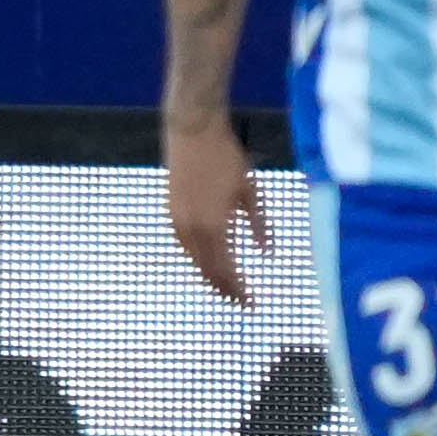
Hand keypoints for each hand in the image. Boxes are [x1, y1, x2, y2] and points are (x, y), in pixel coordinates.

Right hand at [163, 119, 267, 305]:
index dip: (239, 291)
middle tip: (241, 302)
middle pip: (208, 272)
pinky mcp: (170, 213)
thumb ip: (259, 225)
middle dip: (225, 290)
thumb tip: (267, 253)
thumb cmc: (226, 158)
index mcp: (214, 226)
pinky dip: (199, 260)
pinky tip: (210, 261)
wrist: (192, 132)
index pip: (226, 271)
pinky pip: (185, 248)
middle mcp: (191, 229)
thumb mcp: (251, 192)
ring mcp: (177, 222)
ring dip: (210, 277)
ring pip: (194, 262)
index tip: (252, 303)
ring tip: (227, 287)